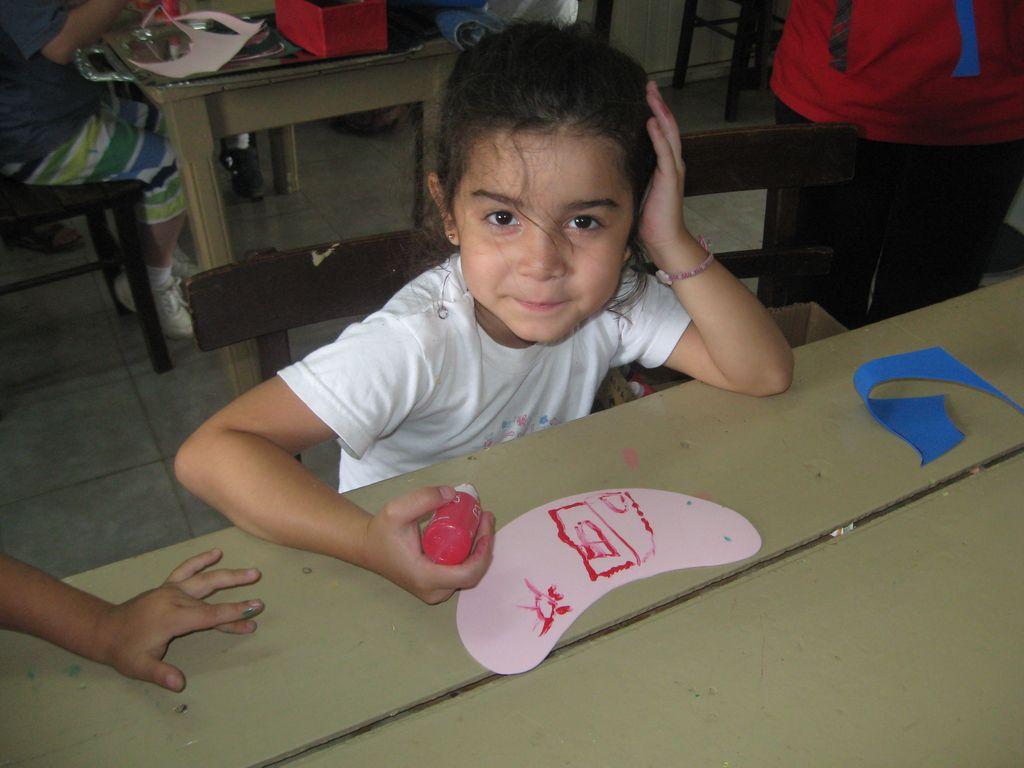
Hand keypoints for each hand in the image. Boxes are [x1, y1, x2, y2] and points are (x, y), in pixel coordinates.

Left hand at [96, 549, 262, 691]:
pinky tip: (216, 553)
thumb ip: (161, 674)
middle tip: (260, 600)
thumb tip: (179, 684)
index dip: (233, 615)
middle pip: (212, 599)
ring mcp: (171, 590)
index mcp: (171, 618)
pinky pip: (186, 569)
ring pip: (205, 580)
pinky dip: (200, 560)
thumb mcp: (140, 667)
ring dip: (229, 576)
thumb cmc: (125, 651)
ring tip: (252, 573)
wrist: (104, 630)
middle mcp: (174, 600)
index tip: (254, 612)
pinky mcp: (167, 586)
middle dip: (238, 598)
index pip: (209, 616)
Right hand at [361, 485, 494, 604]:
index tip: (485, 527)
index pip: (467, 574)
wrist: (368, 547)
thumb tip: (452, 494)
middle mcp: (433, 590)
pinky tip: (472, 532)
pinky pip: (460, 572)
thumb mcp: (397, 510)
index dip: (483, 552)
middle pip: (472, 574)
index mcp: (426, 577)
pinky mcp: (435, 586)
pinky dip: (470, 553)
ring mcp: (435, 591)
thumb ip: (423, 498)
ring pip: (468, 574)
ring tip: (481, 521)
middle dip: (484, 546)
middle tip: (485, 517)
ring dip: (479, 549)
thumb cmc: (381, 532)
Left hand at [638, 81, 696, 262]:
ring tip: (652, 94)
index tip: (644, 95)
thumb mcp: (637, 189)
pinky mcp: (670, 179)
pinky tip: (652, 121)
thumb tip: (611, 162)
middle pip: (667, 126)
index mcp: (664, 165)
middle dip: (658, 104)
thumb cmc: (649, 219)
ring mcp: (673, 170)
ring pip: (669, 133)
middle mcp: (672, 163)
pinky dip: (659, 135)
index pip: (660, 132)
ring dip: (661, 112)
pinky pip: (666, 152)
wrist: (664, 240)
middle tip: (649, 84)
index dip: (654, 112)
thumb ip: (631, 173)